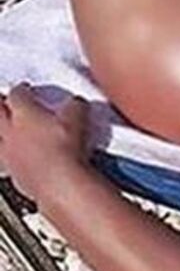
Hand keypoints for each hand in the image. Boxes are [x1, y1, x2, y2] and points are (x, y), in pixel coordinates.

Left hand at [0, 82, 91, 201]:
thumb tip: (76, 104)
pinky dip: (7, 161)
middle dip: (0, 107)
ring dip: (1, 135)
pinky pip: (4, 164)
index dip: (21, 90)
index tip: (24, 89)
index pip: (17, 95)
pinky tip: (14, 163)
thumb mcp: (80, 115)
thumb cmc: (65, 147)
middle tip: (3, 104)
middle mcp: (11, 132)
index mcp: (25, 112)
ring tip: (5, 134)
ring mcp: (8, 154)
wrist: (59, 181)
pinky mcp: (13, 175)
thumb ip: (75, 105)